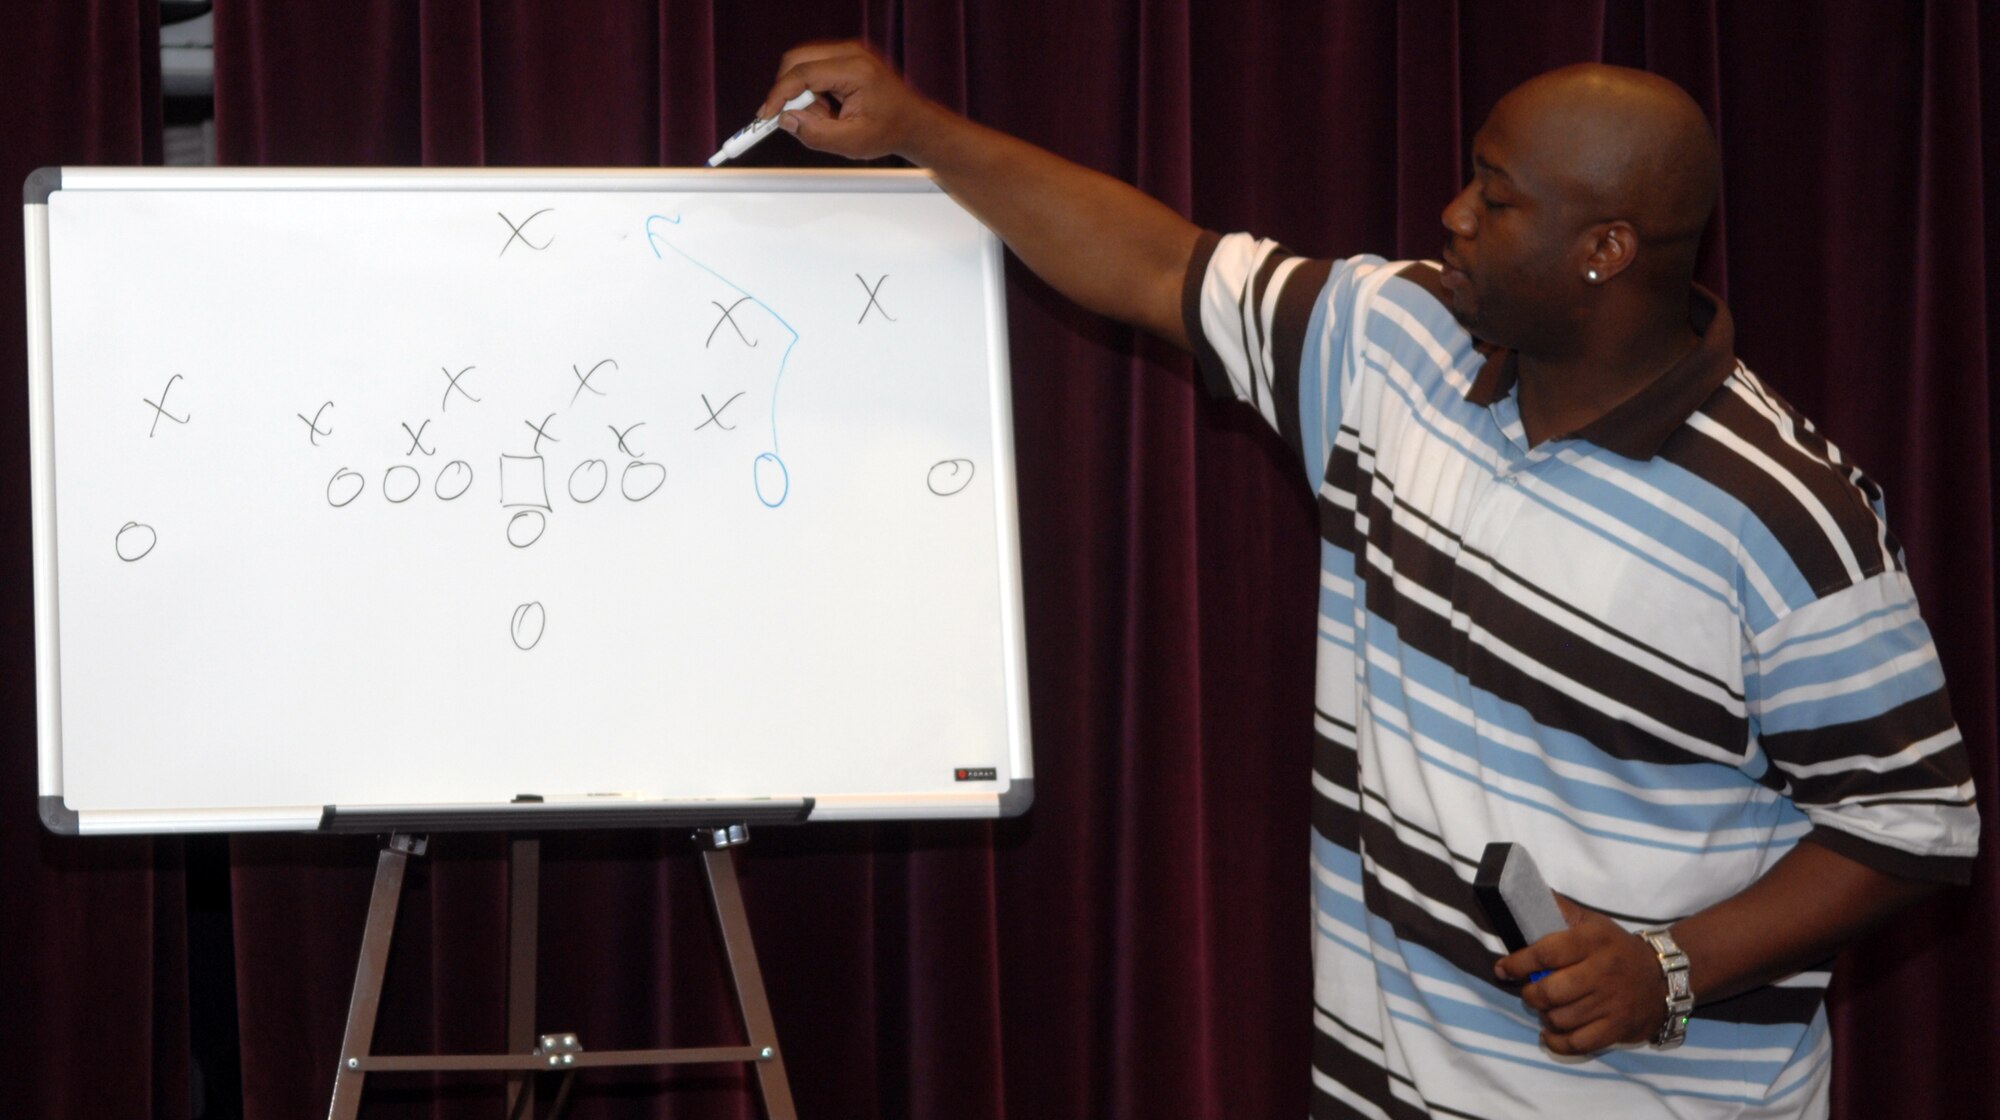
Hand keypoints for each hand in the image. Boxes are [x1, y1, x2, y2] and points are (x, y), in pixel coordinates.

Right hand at [761, 41, 942, 162]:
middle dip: (790, 92)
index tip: (766, 114)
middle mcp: (852, 53)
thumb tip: (786, 120)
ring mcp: (849, 51)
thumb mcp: (852, 142)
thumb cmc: (890, 130)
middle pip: (797, 60)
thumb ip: (816, 134)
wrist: (913, 123)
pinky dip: (812, 90)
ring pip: (802, 64)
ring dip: (803, 93)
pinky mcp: (845, 56)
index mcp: (856, 70)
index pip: (803, 73)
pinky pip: (813, 68)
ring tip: (825, 116)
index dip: (779, 94)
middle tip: (799, 119)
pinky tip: (830, 108)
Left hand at [1493, 897, 1670, 1055]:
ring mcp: (1610, 1004)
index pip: (1546, 954)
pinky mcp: (1617, 1029)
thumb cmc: (1616, 948)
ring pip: (1560, 1019)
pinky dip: (1557, 1042)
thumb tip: (1522, 891)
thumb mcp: (1593, 923)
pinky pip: (1578, 1043)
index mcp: (1592, 942)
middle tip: (1530, 991)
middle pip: (1550, 992)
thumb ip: (1560, 910)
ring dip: (1545, 1016)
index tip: (1502, 968)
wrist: (1664, 977)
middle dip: (1530, 994)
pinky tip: (1551, 1033)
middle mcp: (1601, 972)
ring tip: (1546, 1009)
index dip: (1518, 963)